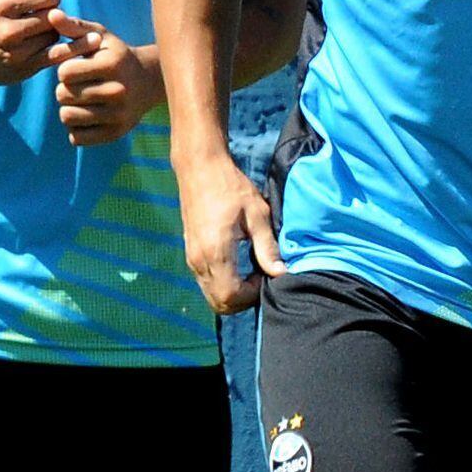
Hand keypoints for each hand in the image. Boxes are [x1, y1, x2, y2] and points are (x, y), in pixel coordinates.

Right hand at [0, 0, 70, 82]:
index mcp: (2, 4)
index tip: (41, 0)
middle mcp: (7, 30)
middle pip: (54, 17)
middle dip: (52, 14)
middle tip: (41, 16)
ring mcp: (15, 54)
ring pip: (54, 37)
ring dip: (52, 32)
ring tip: (37, 31)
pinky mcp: (22, 71)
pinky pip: (54, 57)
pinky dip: (54, 49)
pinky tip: (41, 44)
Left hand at [54, 20, 163, 146]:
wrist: (148, 82)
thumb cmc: (115, 55)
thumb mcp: (99, 36)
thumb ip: (74, 27)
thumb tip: (52, 15)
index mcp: (112, 65)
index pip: (64, 73)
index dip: (64, 69)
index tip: (76, 68)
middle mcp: (118, 91)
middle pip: (63, 95)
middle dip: (64, 88)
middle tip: (78, 85)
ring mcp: (118, 115)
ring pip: (67, 117)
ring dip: (68, 108)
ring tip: (80, 100)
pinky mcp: (115, 134)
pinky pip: (76, 137)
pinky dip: (75, 127)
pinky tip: (86, 115)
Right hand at [175, 151, 283, 314]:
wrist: (199, 167)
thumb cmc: (231, 186)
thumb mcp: (257, 213)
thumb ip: (267, 247)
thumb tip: (281, 273)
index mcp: (216, 251)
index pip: (231, 296)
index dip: (252, 295)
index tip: (266, 275)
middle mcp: (199, 260)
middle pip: (219, 303)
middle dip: (243, 301)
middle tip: (261, 280)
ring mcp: (191, 258)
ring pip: (211, 296)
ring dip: (233, 294)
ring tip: (252, 274)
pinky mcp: (190, 254)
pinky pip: (206, 283)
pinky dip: (223, 285)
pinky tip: (239, 266)